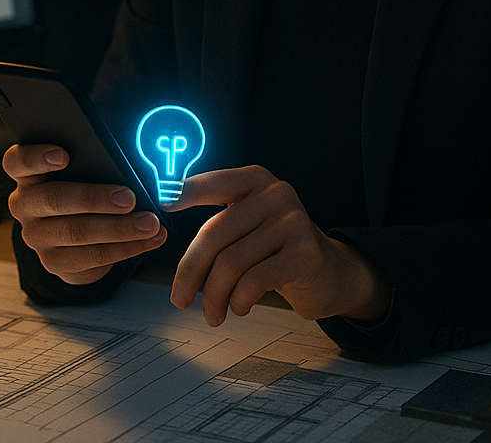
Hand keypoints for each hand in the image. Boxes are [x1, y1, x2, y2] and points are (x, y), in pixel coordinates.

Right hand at [3, 143, 167, 284]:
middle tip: (128, 197)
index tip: (64, 155)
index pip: (17, 162)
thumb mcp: (84, 165)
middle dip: (94, 198)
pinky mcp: (54, 262)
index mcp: (27, 173)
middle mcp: (25, 204)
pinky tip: (151, 238)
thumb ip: (95, 154)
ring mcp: (37, 236)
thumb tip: (132, 147)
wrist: (74, 232)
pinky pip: (93, 257)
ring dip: (119, 228)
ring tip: (149, 222)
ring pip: (75, 232)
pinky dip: (128, 247)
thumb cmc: (83, 183)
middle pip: (53, 199)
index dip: (36, 157)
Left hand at [166, 165, 391, 326]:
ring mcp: (293, 222)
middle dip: (191, 271)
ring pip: (231, 263)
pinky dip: (238, 301)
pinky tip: (240, 306)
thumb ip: (218, 218)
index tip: (161, 206)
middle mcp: (275, 193)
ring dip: (214, 296)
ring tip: (213, 312)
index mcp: (256, 180)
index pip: (212, 183)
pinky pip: (253, 281)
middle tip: (179, 298)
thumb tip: (167, 211)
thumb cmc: (277, 249)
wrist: (329, 272)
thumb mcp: (250, 223)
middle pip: (215, 233)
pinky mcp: (304, 254)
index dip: (184, 194)